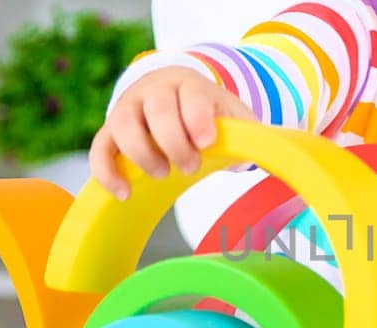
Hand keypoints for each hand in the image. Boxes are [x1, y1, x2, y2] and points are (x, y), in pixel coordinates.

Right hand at [91, 66, 254, 199]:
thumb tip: (276, 160)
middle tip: (189, 166)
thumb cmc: (206, 111)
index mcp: (191, 85)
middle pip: (158, 110)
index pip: (193, 97)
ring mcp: (128, 109)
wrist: (168, 90)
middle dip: (174, 141)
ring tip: (163, 174)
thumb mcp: (231, 115)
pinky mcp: (109, 132)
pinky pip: (100, 149)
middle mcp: (155, 92)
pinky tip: (124, 193)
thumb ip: (250, 133)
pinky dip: (107, 172)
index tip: (207, 142)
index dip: (198, 118)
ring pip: (124, 126)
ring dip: (143, 154)